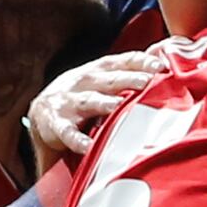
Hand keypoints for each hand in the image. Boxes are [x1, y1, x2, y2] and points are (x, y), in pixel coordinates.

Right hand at [22, 47, 157, 171]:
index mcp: (99, 70)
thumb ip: (128, 72)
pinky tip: (87, 146)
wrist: (42, 112)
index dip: (141, 62)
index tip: (161, 66)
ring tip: (117, 106)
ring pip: (89, 101)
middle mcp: (84, 82)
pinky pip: (68, 132)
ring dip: (103, 103)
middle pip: (110, 80)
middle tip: (147, 81)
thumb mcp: (103, 78)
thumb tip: (164, 62)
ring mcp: (69, 102)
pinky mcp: (57, 124)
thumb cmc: (83, 94)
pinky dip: (77, 139)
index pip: (123, 61)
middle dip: (128, 80)